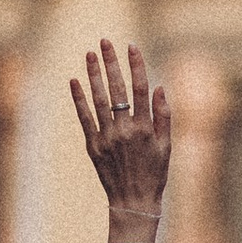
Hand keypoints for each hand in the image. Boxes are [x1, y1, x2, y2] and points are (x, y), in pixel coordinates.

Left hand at [71, 41, 171, 242]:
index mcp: (145, 128)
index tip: (131, 46)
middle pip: (117, 89)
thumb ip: (163, 116)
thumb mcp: (166, 146)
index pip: (140, 89)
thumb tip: (159, 87)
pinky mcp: (93, 146)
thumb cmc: (154, 174)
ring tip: (90, 54)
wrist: (133, 201)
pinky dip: (79, 99)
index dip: (136, 65)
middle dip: (111, 63)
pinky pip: (84, 118)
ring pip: (99, 99)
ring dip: (93, 75)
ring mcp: (107, 137)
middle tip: (105, 41)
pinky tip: (75, 81)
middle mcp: (124, 130)